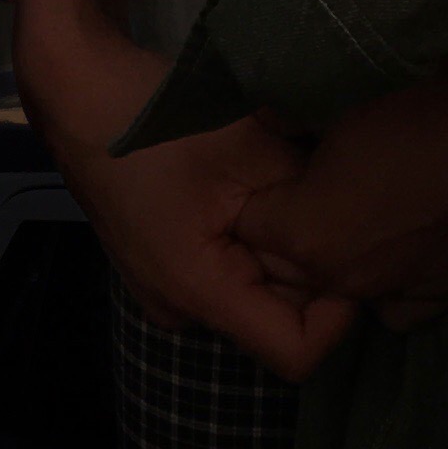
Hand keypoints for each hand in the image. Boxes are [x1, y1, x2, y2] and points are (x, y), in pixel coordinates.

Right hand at [69, 111, 359, 384]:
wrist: (81, 94)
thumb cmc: (157, 120)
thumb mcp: (250, 143)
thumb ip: (310, 188)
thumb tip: (366, 211)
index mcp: (199, 291)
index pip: (295, 354)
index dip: (339, 315)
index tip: (354, 253)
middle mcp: (181, 308)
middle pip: (278, 319)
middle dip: (314, 271)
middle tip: (335, 210)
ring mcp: (169, 288)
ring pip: (257, 291)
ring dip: (284, 250)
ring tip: (295, 192)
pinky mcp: (168, 262)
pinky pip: (230, 269)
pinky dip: (257, 239)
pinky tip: (262, 190)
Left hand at [238, 33, 447, 331]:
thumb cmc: (428, 87)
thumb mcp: (337, 95)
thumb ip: (286, 119)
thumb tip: (264, 120)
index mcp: (308, 233)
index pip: (250, 228)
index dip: (268, 190)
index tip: (287, 163)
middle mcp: (349, 280)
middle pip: (292, 267)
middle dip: (297, 227)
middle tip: (325, 178)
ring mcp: (405, 291)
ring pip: (346, 288)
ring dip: (345, 256)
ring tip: (369, 205)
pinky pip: (400, 301)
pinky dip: (394, 276)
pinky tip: (408, 232)